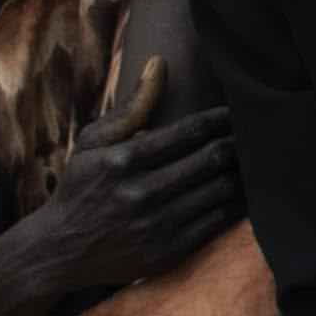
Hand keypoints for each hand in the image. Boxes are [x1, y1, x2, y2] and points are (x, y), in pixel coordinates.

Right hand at [4, 105, 242, 307]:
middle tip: (257, 133)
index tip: (238, 113)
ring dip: (241, 172)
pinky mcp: (168, 252)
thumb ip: (132, 107)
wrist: (59, 252)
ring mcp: (156, 226)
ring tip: (254, 159)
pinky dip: (234, 204)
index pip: (189, 131)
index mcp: (122, 160)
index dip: (221, 119)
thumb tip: (160, 63)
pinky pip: (216, 222)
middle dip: (238, 143)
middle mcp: (141, 193)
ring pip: (219, 190)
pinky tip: (240, 192)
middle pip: (211, 159)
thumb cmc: (80, 188)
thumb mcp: (93, 144)